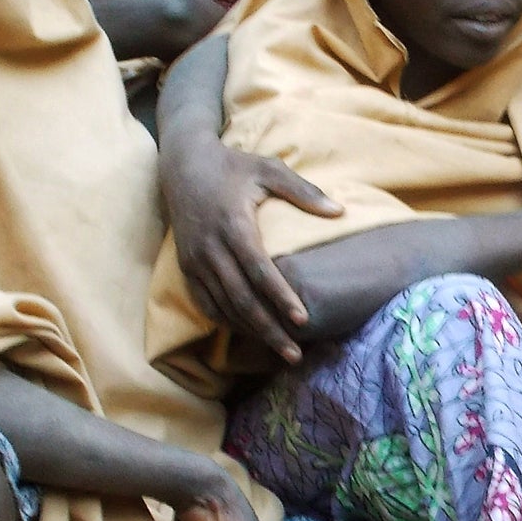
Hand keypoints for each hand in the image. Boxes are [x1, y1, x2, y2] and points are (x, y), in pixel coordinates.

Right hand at [163, 131, 342, 364]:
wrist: (182, 166)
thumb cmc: (233, 166)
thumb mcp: (268, 169)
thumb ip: (303, 191)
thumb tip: (339, 211)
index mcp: (233, 225)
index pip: (258, 269)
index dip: (280, 296)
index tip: (302, 319)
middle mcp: (211, 248)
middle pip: (242, 299)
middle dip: (269, 329)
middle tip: (296, 354)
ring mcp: (195, 260)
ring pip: (224, 306)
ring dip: (251, 332)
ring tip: (279, 352)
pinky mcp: (186, 267)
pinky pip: (205, 303)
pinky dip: (227, 322)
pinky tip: (249, 335)